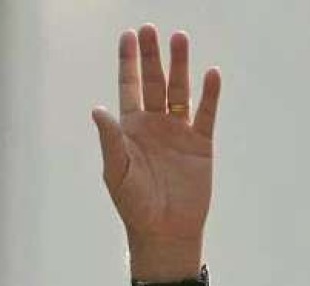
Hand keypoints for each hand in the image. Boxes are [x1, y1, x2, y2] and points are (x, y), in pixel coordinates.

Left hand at [91, 26, 220, 278]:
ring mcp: (179, 133)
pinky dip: (209, 94)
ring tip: (179, 39)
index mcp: (131, 129)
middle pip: (154, 82)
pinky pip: (205, 114)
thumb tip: (98, 109)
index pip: (129, 87)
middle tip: (151, 29)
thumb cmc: (135, 205)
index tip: (129, 35)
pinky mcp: (201, 145)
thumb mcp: (117, 171)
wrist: (164, 231)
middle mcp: (155, 125)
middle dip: (152, 56)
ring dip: (180, 66)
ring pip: (180, 91)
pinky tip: (211, 74)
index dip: (128, 62)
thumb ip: (110, 139)